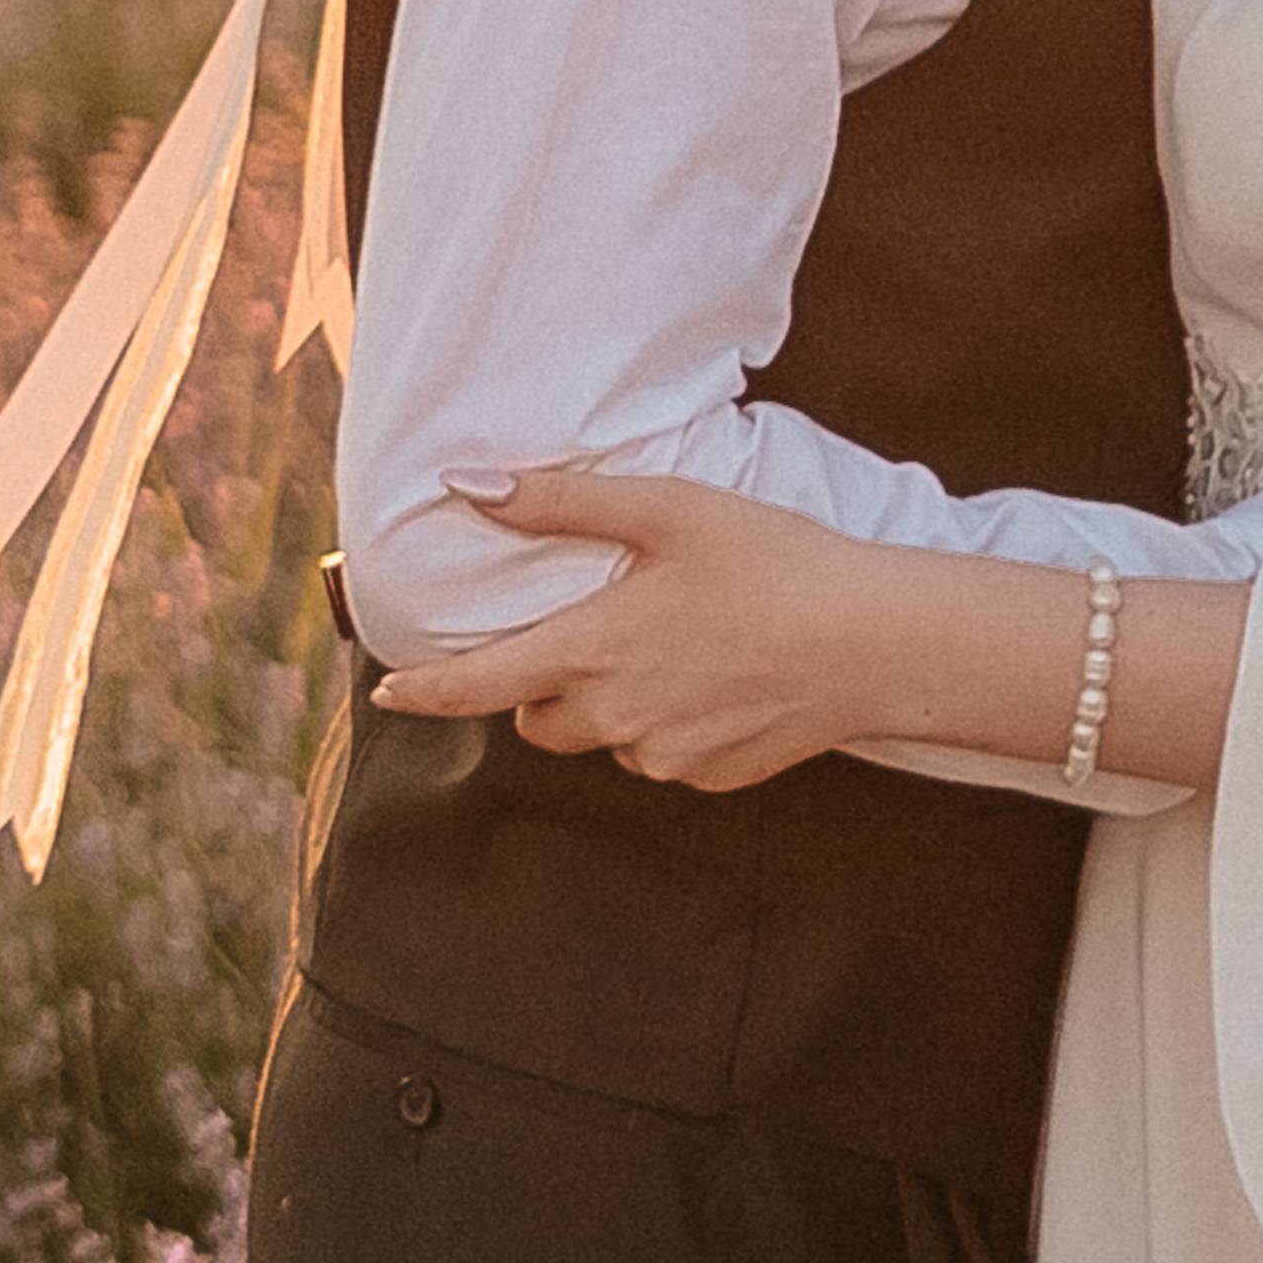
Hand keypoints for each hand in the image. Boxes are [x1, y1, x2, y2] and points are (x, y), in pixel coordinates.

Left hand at [368, 459, 924, 791]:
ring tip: (684, 644)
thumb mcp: (665, 509)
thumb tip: (467, 484)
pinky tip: (722, 679)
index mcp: (591, 649)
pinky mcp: (709, 778)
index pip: (477, 685)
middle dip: (547, 685)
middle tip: (601, 629)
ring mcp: (664, 756)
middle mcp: (615, 717)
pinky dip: (673, 724)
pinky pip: (663, 756)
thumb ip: (558, 501)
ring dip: (616, 704)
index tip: (387, 690)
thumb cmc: (772, 562)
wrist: (876, 643)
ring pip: (606, 738)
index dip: (425, 689)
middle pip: (538, 719)